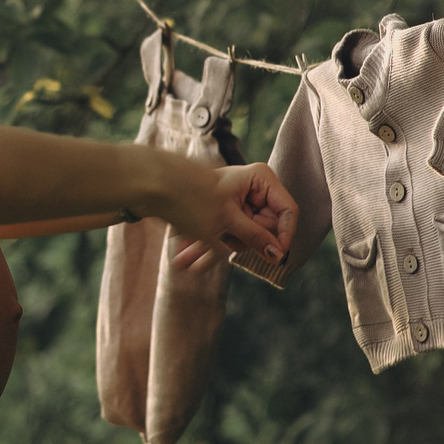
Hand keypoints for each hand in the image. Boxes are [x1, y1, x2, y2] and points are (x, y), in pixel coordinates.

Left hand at [162, 160, 295, 274]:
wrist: (156, 183)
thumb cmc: (193, 195)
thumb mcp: (227, 220)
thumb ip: (255, 236)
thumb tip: (278, 255)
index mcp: (261, 180)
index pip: (288, 211)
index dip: (283, 235)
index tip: (275, 256)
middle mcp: (254, 190)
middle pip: (265, 227)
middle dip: (242, 243)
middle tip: (217, 244)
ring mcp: (240, 202)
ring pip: (243, 235)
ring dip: (216, 249)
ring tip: (184, 259)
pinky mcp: (225, 214)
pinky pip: (227, 235)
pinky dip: (208, 249)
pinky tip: (189, 263)